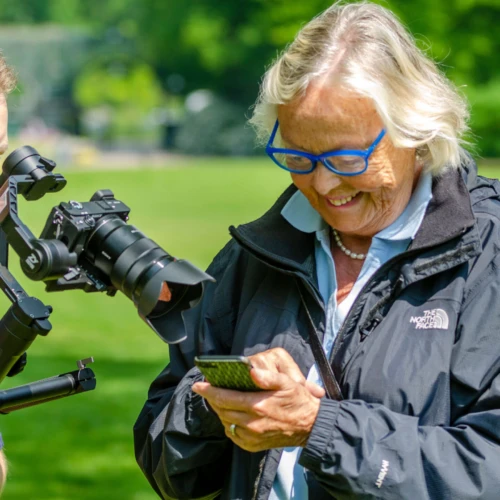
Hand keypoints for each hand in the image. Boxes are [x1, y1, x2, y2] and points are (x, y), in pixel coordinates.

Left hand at [193, 348, 324, 451]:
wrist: (310, 427)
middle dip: (212, 399)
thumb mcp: (287, 383)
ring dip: (220, 411)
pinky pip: (233, 435)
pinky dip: (229, 425)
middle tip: (207, 390)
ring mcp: (252, 437)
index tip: (198, 385)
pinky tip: (231, 416)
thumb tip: (252, 371)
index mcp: (257, 406)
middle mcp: (252, 423)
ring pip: (226, 423)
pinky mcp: (254, 445)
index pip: (225, 398)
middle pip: (222, 410)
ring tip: (218, 400)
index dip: (209, 391)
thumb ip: (268, 377)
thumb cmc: (298, 401)